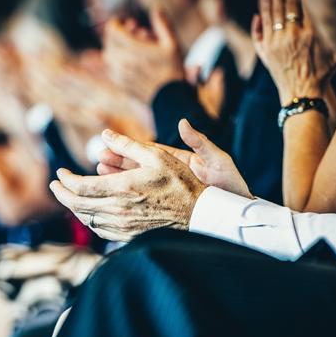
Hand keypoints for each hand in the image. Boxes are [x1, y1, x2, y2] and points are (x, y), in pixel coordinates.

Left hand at [49, 129, 206, 241]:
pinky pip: (100, 230)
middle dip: (61, 194)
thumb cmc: (180, 182)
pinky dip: (89, 219)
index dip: (65, 180)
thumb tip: (105, 134)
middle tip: (56, 185)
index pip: (80, 187)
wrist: (198, 214)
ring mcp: (123, 226)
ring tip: (69, 196)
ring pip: (87, 219)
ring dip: (73, 207)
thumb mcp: (157, 156)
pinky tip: (89, 211)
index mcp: (123, 188)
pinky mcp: (129, 236)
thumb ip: (128, 145)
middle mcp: (119, 209)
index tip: (60, 172)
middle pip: (77, 205)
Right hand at [98, 119, 252, 198]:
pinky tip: (113, 200)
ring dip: (119, 180)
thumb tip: (182, 123)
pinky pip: (145, 202)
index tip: (108, 142)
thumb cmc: (232, 185)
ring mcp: (168, 191)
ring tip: (99, 175)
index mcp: (179, 162)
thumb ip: (200, 142)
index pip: (148, 152)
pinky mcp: (169, 205)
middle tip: (97, 160)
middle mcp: (170, 176)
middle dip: (117, 163)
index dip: (128, 148)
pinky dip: (129, 199)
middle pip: (138, 168)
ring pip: (138, 185)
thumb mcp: (218, 160)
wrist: (238, 214)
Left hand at [103, 9, 184, 102]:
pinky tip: (132, 61)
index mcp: (132, 49)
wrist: (169, 101)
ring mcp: (118, 74)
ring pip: (108, 54)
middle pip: (109, 41)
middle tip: (134, 33)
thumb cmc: (172, 72)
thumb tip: (156, 10)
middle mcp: (121, 61)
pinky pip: (111, 67)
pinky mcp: (119, 84)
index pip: (112, 29)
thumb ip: (163, 25)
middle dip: (119, 34)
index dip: (118, 23)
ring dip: (118, 48)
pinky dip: (118, 61)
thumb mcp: (172, 45)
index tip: (128, 22)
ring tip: (135, 48)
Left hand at [251, 0, 335, 105]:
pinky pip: (260, 31)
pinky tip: (260, 7)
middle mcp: (292, 35)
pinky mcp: (266, 52)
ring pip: (271, 14)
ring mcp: (276, 43)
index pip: (305, 3)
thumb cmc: (323, 74)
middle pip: (286, 4)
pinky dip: (260, 17)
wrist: (303, 95)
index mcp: (311, 33)